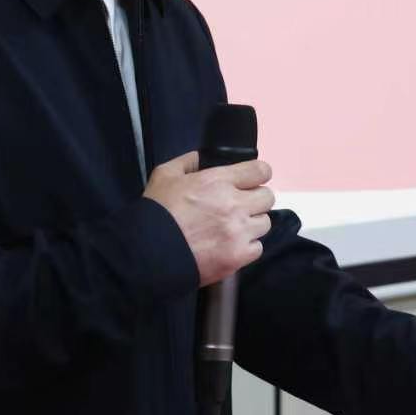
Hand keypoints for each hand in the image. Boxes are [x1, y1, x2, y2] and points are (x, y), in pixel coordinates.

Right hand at [144, 151, 275, 286]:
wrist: (148, 253)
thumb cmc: (156, 212)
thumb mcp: (165, 175)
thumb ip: (188, 161)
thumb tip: (203, 157)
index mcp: (219, 181)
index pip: (261, 171)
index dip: (257, 175)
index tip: (249, 181)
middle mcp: (235, 205)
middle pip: (267, 197)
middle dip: (255, 199)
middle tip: (239, 206)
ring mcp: (239, 232)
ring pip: (264, 223)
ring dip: (252, 224)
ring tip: (233, 228)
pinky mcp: (238, 257)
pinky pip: (258, 248)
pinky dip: (247, 247)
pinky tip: (230, 246)